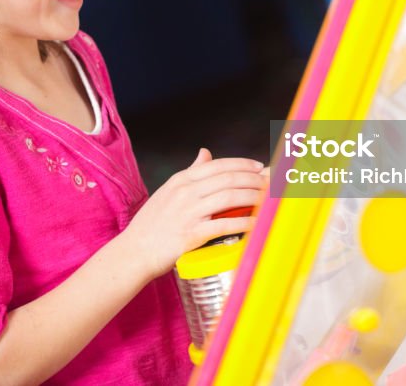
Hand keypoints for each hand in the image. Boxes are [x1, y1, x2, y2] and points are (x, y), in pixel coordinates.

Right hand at [121, 148, 268, 280]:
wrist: (134, 251)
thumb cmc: (152, 224)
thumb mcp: (168, 191)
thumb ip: (190, 172)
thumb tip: (205, 153)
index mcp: (181, 180)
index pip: (217, 165)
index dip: (242, 164)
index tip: (260, 167)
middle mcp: (185, 192)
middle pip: (228, 178)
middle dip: (254, 179)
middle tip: (271, 183)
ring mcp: (188, 212)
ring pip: (229, 197)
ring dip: (253, 196)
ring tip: (268, 200)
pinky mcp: (192, 234)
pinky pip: (224, 224)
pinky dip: (243, 222)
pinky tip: (256, 223)